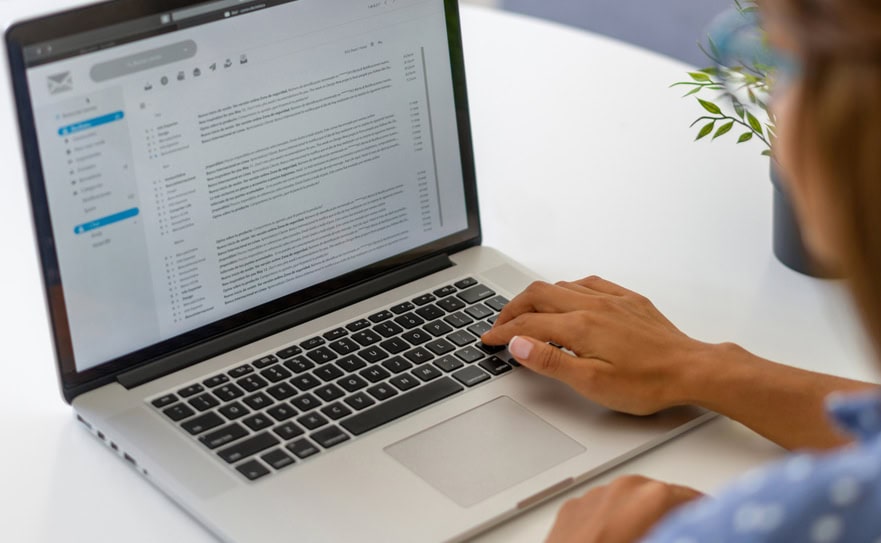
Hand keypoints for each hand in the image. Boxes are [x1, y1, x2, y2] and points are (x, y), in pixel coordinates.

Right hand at [481, 276, 714, 414]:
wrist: (691, 370)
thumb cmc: (647, 383)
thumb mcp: (592, 383)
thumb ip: (551, 361)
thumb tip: (519, 343)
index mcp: (580, 326)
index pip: (528, 324)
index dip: (503, 332)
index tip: (489, 339)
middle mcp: (592, 305)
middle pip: (538, 295)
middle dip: (512, 308)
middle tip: (501, 325)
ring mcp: (611, 299)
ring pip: (561, 286)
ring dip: (537, 297)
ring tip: (526, 313)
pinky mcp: (628, 300)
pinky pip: (589, 282)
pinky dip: (567, 289)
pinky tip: (568, 297)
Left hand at [546, 475, 703, 542]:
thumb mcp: (661, 538)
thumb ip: (681, 532)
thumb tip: (698, 531)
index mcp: (650, 497)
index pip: (694, 499)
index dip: (708, 514)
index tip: (714, 522)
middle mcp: (622, 487)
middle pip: (661, 496)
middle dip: (673, 514)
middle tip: (682, 530)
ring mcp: (594, 494)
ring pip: (629, 499)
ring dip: (641, 515)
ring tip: (647, 535)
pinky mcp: (572, 507)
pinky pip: (603, 508)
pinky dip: (613, 519)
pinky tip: (616, 540)